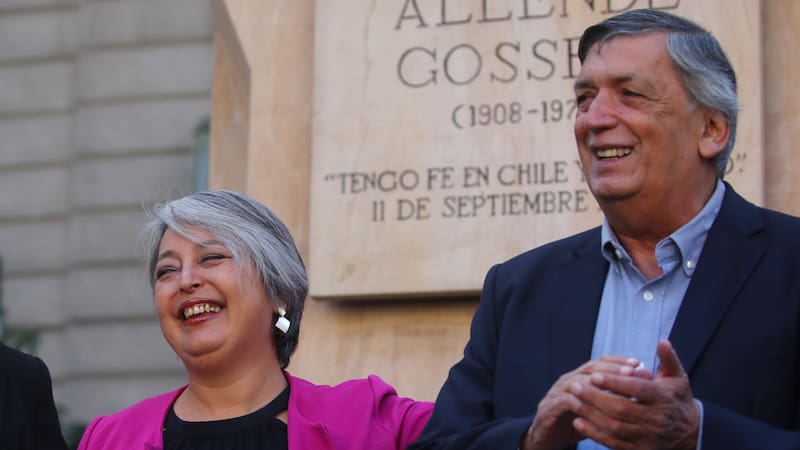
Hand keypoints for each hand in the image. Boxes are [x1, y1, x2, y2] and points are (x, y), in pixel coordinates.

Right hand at [520, 356, 642, 449]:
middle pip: (591, 369)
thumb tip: (641, 388)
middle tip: (632, 371)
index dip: (619, 361)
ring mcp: (557, 393)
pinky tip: (594, 407)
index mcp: (580, 377)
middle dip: (612, 369)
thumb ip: (614, 396)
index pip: (600, 362)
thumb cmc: (576, 420)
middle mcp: (569, 380)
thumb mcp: (598, 407)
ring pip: (578, 383)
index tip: (639, 363)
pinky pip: (565, 402)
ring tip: (616, 387)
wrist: (547, 437)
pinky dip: (579, 403)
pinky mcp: (549, 408)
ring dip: (598, 384)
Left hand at [568, 340, 699, 449]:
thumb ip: (668, 359)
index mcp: (664, 398)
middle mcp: (657, 419)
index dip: (615, 382)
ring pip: (614, 426)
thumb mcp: (677, 377)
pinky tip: (579, 421)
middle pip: (621, 408)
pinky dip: (594, 433)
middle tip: (575, 386)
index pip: (637, 389)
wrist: (690, 432)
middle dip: (595, 397)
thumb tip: (662, 342)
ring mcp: (648, 437)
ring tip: (572, 400)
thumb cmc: (677, 399)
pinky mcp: (640, 449)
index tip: (594, 375)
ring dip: (590, 414)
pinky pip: (614, 442)